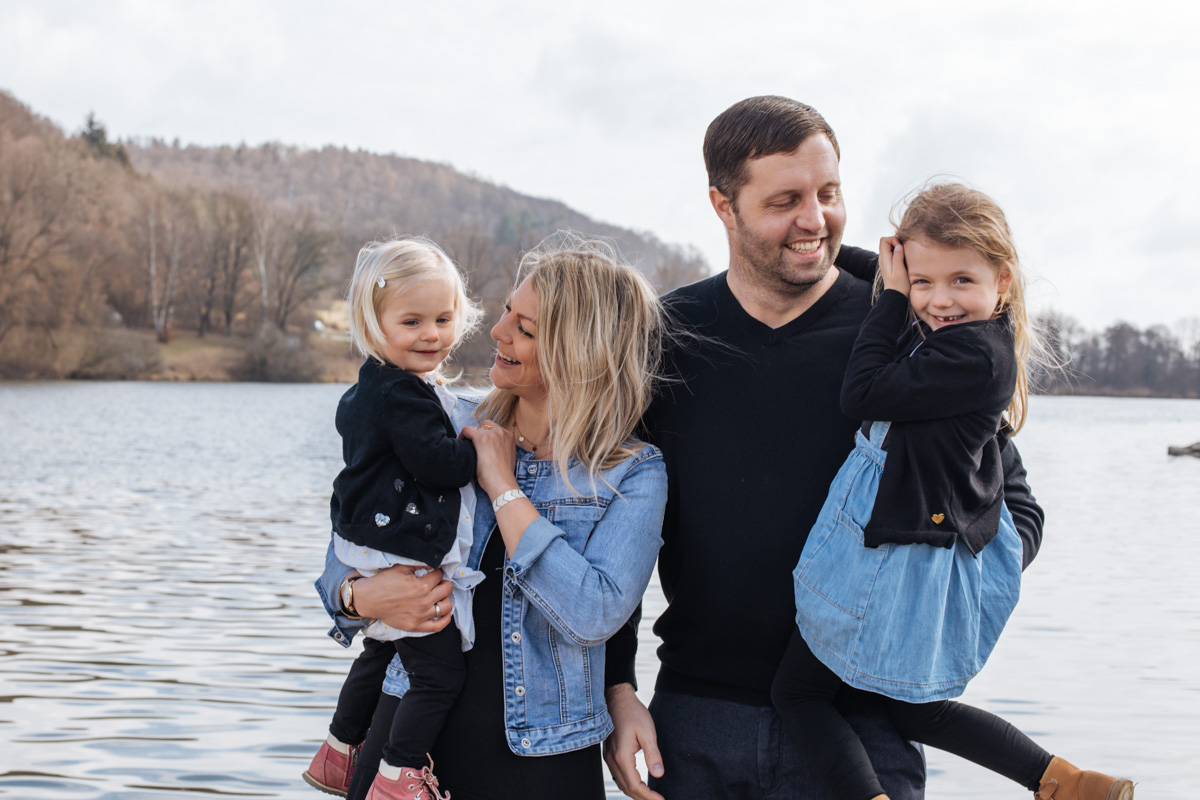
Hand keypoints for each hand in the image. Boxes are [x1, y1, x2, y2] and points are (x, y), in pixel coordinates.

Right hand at [352, 564, 453, 633]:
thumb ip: (419, 564)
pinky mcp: (415, 626)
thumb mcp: (401, 568)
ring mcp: (420, 615)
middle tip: (436, 583)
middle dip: (443, 583)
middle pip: (447, 589)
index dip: (436, 572)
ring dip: (445, 599)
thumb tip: (434, 563)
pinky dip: (445, 619)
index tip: (432, 573)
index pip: (439, 575)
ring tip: (439, 596)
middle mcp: (423, 601)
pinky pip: (438, 626)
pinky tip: (444, 613)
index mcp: (421, 586)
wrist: (368, 600)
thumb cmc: (383, 582)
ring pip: (447, 607)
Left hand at [460, 420, 518, 498]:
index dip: (485, 435)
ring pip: (476, 428)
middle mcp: (502, 432)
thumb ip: (501, 448)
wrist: (502, 483)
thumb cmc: (503, 475)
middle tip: (473, 444)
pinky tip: (460, 441)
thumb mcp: (507, 456)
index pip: (494, 428)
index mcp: (509, 436)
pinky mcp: (482, 439)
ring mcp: (492, 434)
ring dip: (471, 435)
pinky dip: (462, 435)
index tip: (480, 443)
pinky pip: (467, 430)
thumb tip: (491, 449)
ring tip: (466, 444)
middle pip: (485, 425)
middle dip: (479, 433)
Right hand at [603, 683, 664, 799]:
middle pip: (627, 788)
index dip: (648, 796)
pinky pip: (618, 775)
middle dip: (642, 798)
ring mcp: (609, 757)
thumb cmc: (633, 713)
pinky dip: (628, 784)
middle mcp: (613, 760)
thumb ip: (653, 754)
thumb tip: (659, 774)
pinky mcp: (610, 753)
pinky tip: (637, 783)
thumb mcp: (647, 732)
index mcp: (622, 756)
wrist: (617, 699)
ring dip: (635, 792)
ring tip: (650, 796)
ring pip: (621, 783)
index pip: (635, 786)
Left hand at [878, 236, 909, 295]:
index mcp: (884, 259)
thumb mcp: (900, 271)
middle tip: (904, 251)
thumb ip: (898, 257)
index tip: (900, 248)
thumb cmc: (899, 285)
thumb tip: (898, 245)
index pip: (884, 240)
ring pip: (890, 246)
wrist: (896, 296)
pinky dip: (899, 252)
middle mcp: (884, 258)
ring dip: (898, 247)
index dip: (893, 239)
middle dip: (896, 242)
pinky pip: (894, 252)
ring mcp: (887, 261)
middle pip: (886, 242)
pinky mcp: (891, 264)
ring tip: (905, 255)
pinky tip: (905, 259)